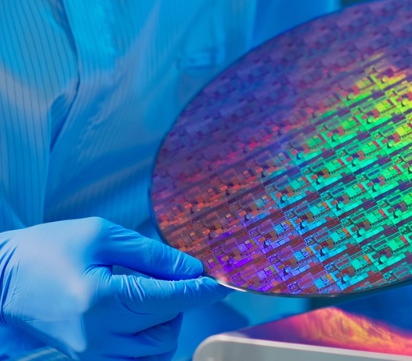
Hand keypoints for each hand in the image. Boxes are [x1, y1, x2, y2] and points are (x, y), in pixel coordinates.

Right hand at [0, 217, 225, 359]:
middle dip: (180, 304)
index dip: (198, 290)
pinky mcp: (88, 360)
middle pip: (165, 329)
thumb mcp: (102, 236)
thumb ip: (151, 254)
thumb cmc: (49, 249)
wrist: (6, 279)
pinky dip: (149, 343)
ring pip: (154, 352)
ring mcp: (93, 354)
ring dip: (167, 324)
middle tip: (176, 277)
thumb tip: (190, 267)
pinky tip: (146, 318)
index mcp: (101, 299)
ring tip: (156, 294)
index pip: (167, 299)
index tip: (219, 281)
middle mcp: (99, 335)